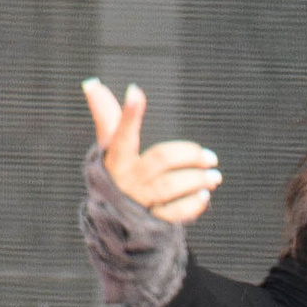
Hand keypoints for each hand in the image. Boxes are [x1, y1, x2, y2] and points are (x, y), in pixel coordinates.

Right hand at [82, 78, 220, 224]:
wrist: (116, 223)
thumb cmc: (118, 175)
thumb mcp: (113, 149)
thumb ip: (109, 118)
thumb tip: (92, 83)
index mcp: (116, 160)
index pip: (121, 134)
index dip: (129, 115)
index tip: (135, 91)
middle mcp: (125, 180)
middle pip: (160, 160)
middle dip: (189, 156)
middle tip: (210, 157)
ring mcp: (137, 202)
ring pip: (170, 186)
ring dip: (197, 179)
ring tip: (214, 176)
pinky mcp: (150, 223)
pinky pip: (174, 212)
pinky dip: (193, 204)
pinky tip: (204, 196)